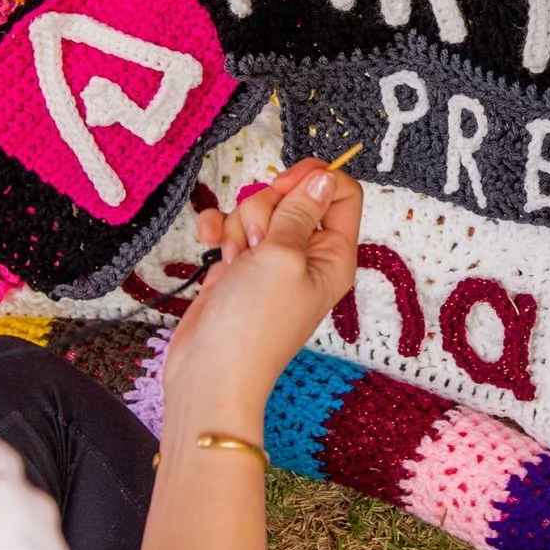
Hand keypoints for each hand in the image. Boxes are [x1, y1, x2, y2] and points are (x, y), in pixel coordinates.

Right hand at [163, 159, 361, 426]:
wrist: (208, 372)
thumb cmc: (253, 324)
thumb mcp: (284, 257)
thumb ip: (301, 211)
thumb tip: (325, 177)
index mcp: (334, 255)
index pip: (341, 194)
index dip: (313, 179)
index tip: (283, 185)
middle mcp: (305, 257)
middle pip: (292, 198)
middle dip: (265, 209)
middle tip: (258, 244)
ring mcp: (270, 262)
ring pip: (256, 211)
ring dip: (237, 224)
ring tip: (235, 259)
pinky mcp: (239, 268)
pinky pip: (229, 229)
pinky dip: (217, 231)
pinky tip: (209, 244)